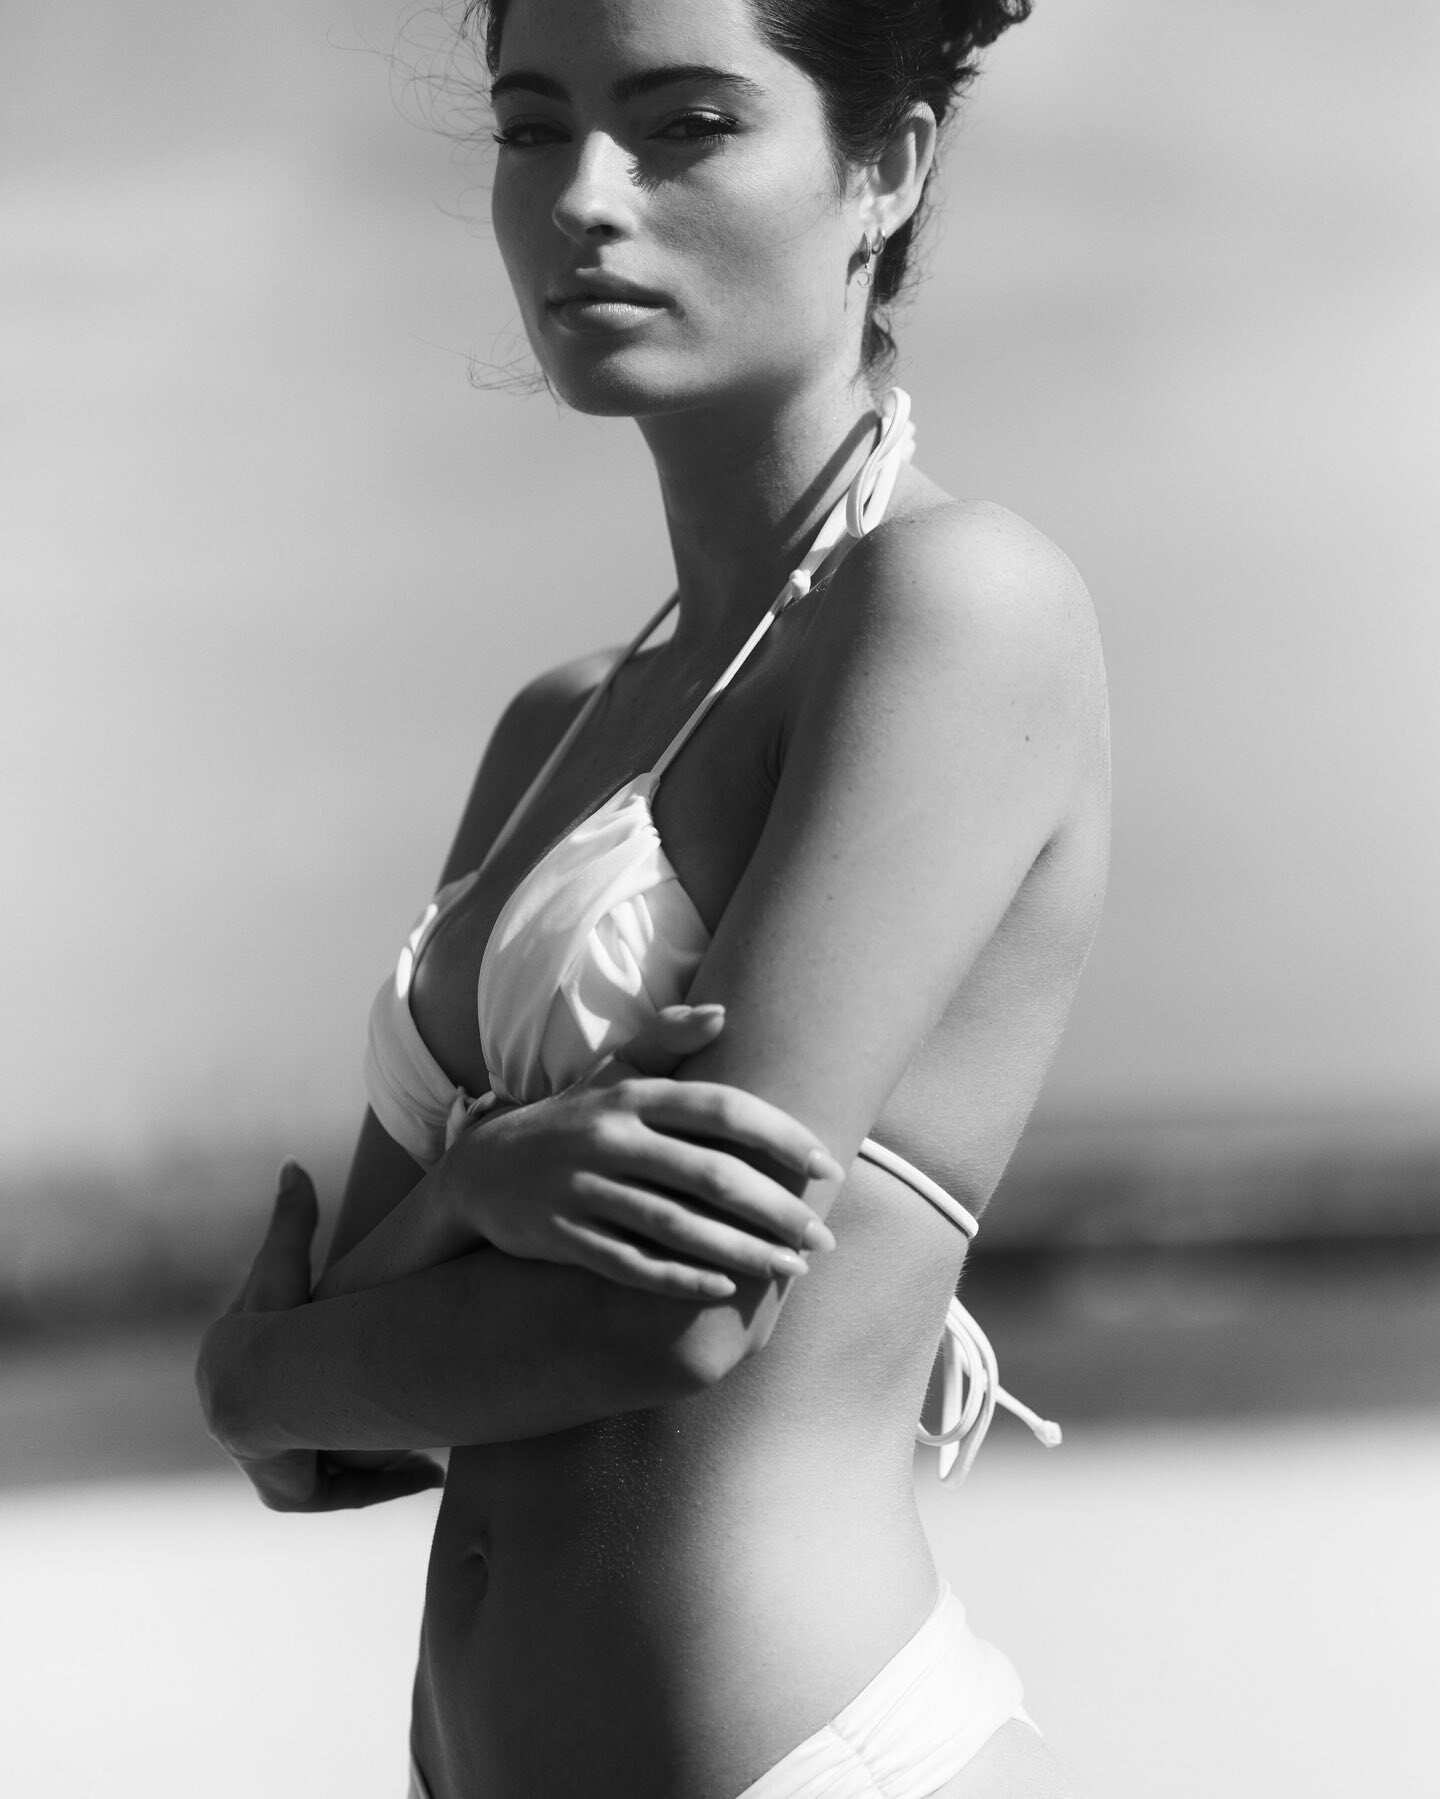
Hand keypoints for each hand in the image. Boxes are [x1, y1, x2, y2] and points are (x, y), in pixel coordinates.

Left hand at [197, 1160, 444, 1510]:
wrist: (250, 1387)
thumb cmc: (267, 1322)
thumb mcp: (285, 1267)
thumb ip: (292, 1220)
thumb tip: (292, 1162)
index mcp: (250, 1370)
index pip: (294, 1371)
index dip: (331, 1365)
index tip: (377, 1367)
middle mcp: (257, 1422)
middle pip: (323, 1423)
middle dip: (367, 1424)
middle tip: (424, 1414)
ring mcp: (270, 1464)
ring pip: (338, 1464)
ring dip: (382, 1460)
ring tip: (434, 1449)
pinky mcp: (286, 1494)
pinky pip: (337, 1494)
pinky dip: (383, 1487)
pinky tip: (430, 1477)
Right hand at [443, 1004, 843, 1299]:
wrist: (480, 1171)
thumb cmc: (571, 1120)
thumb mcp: (612, 1073)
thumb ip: (666, 1038)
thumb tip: (724, 1012)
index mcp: (631, 1097)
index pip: (719, 1108)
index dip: (778, 1135)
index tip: (824, 1165)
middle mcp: (608, 1139)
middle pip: (708, 1174)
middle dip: (775, 1208)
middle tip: (822, 1235)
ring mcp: (582, 1190)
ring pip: (676, 1226)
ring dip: (741, 1251)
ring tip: (791, 1268)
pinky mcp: (562, 1237)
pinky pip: (630, 1265)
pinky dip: (679, 1279)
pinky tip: (725, 1289)